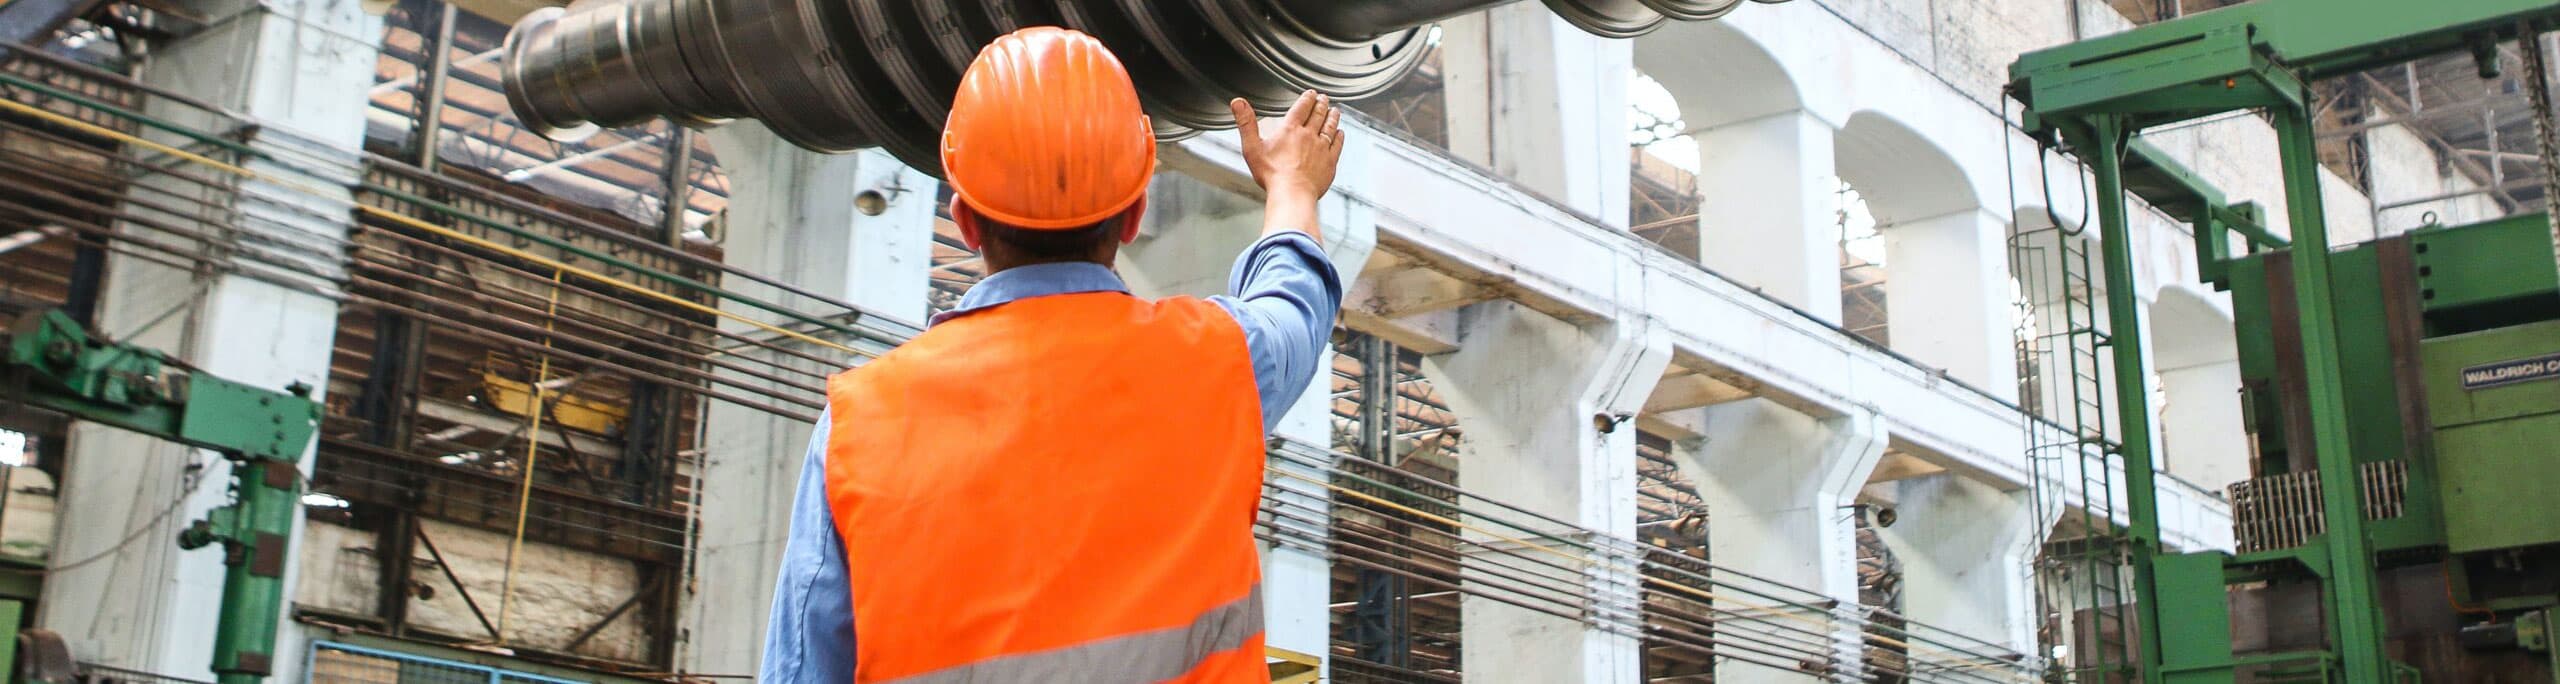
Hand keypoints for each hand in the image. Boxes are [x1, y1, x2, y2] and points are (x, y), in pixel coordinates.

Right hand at [1231, 90, 1342, 204]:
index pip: (1301, 107)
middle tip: (1324, 98)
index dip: (1307, 98)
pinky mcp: (1330, 162)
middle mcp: (1308, 135)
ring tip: (1335, 110)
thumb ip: (1246, 123)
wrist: (1292, 193)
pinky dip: (1339, 136)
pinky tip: (1340, 133)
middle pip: (1318, 114)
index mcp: (1290, 130)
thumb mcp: (1252, 147)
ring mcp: (1321, 148)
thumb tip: (1238, 103)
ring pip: (1330, 127)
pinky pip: (1337, 145)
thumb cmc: (1271, 174)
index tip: (1311, 93)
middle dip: (1321, 104)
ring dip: (1333, 117)